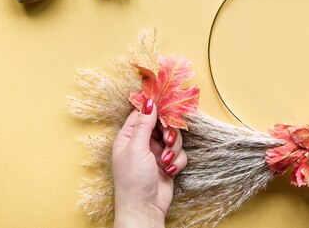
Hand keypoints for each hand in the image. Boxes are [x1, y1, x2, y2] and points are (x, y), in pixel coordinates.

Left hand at [112, 100, 187, 227]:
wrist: (144, 208)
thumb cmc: (133, 179)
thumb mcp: (136, 148)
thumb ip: (144, 124)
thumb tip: (149, 101)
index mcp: (129, 136)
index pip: (143, 114)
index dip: (155, 109)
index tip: (168, 106)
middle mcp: (142, 142)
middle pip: (162, 124)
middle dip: (168, 132)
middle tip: (167, 140)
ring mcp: (156, 153)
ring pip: (173, 138)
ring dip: (173, 149)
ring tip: (166, 162)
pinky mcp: (168, 163)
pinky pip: (179, 153)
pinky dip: (177, 161)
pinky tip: (170, 171)